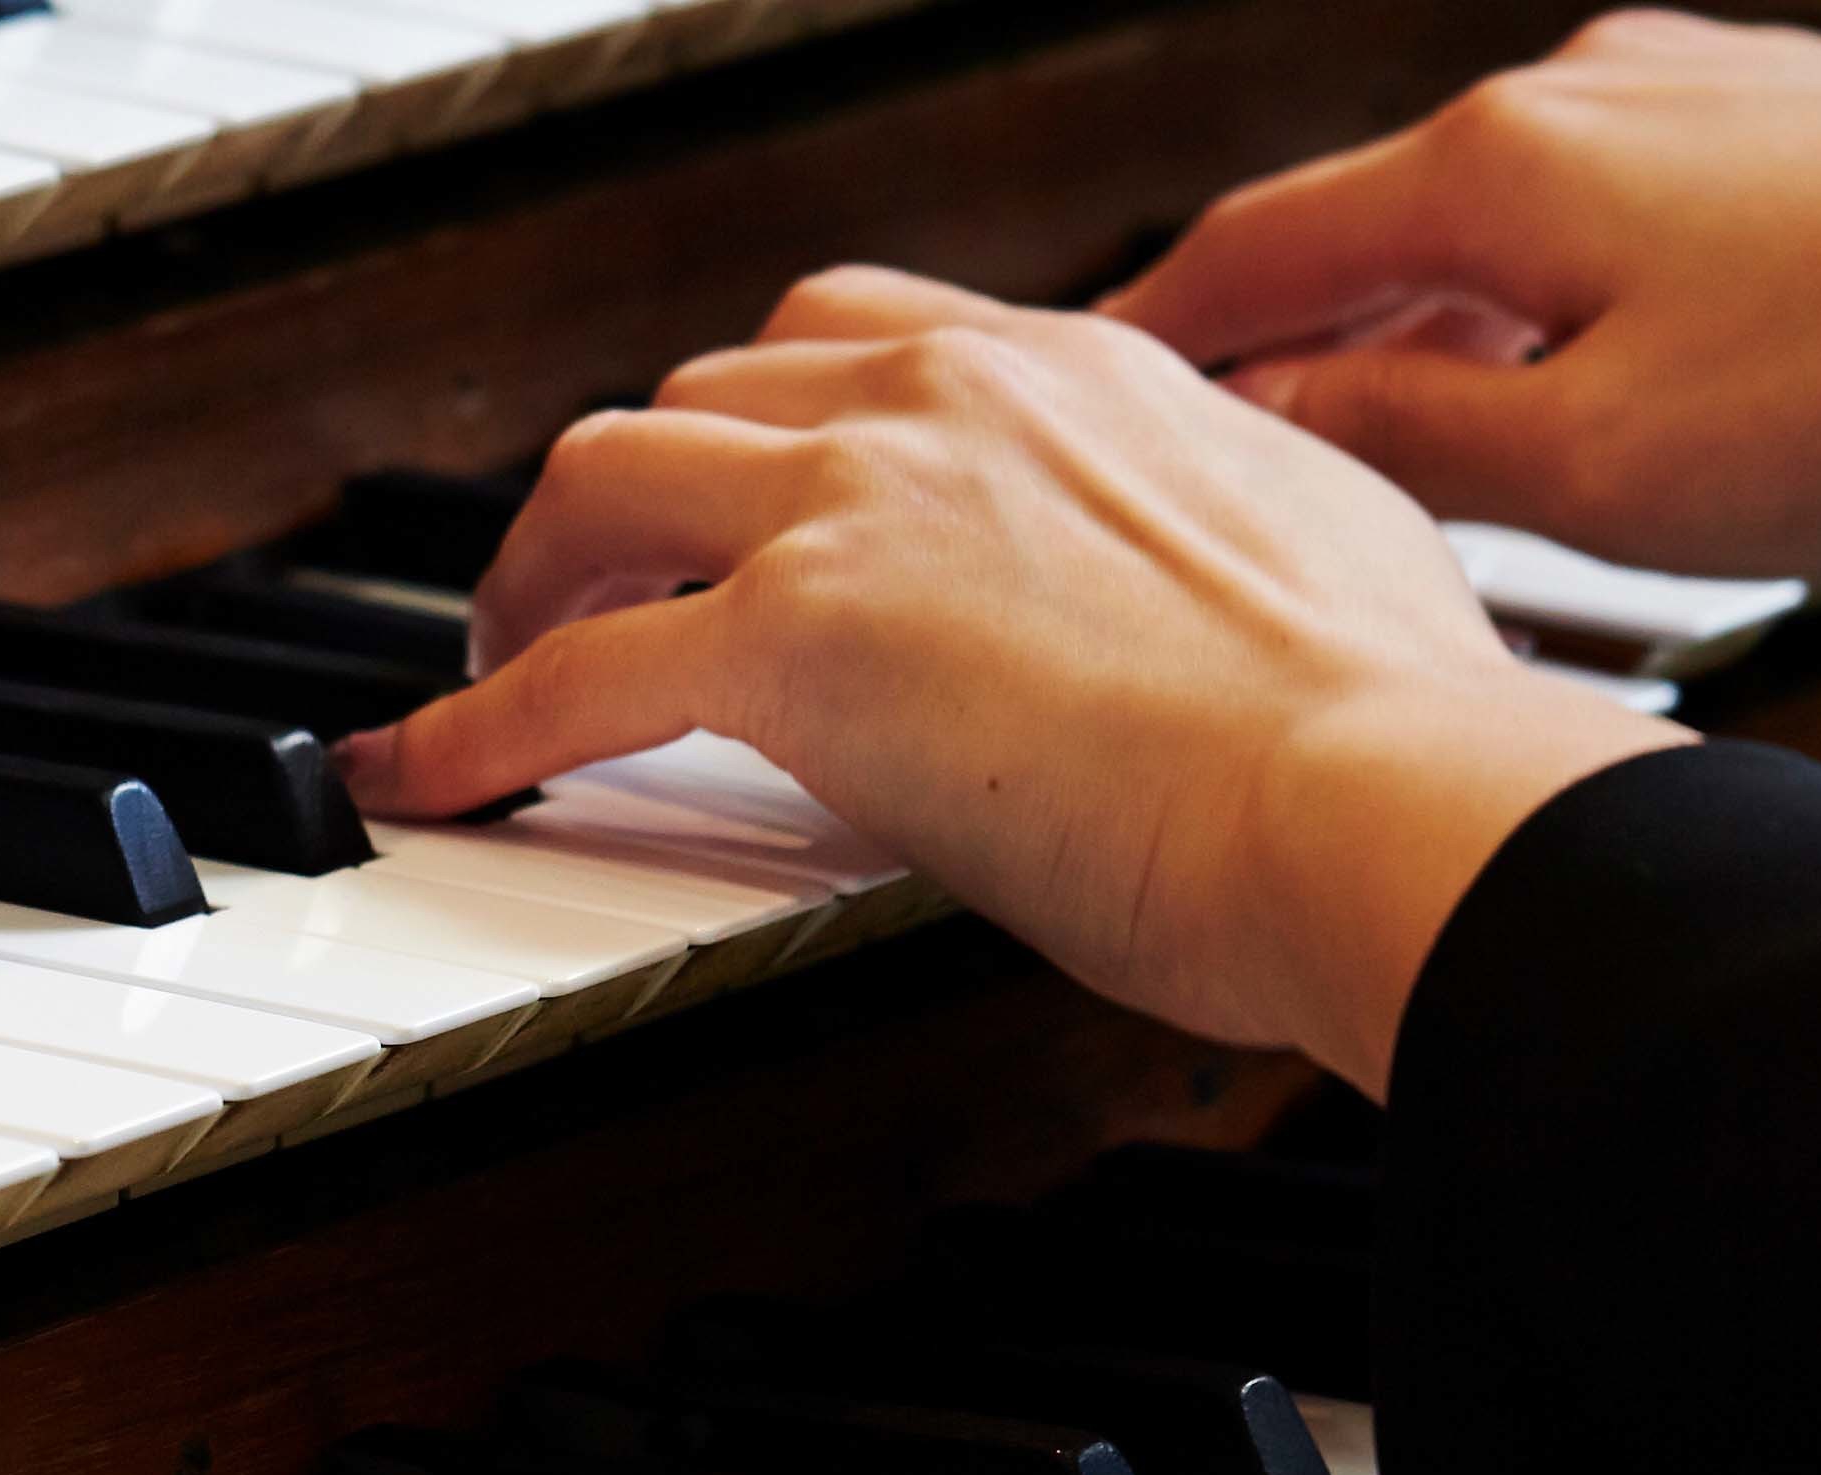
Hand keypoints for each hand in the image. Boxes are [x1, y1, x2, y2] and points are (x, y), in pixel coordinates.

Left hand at [335, 296, 1688, 1094]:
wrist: (1376, 790)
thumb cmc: (1387, 727)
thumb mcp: (1323, 549)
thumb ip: (1235, 528)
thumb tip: (1241, 570)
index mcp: (1077, 372)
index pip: (862, 338)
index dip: (773, 419)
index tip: (750, 491)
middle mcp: (950, 398)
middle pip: (710, 387)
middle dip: (640, 484)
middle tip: (608, 576)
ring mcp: (857, 505)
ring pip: (608, 479)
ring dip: (537, 569)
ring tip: (510, 658)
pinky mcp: (793, 641)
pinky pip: (573, 673)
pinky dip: (478, 723)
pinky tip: (434, 772)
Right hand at [1098, 10, 1820, 580]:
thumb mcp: (1598, 476)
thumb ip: (1399, 440)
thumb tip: (1259, 424)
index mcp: (1491, 167)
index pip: (1239, 255)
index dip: (1140, 350)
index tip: (1065, 415)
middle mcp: (1572, 96)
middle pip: (1365, 238)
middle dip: (1302, 361)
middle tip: (1245, 489)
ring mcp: (1690, 94)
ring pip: (1498, 235)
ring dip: (1452, 350)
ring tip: (1456, 485)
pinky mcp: (1790, 122)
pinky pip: (1616, 224)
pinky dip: (1570, 315)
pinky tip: (1622, 411)